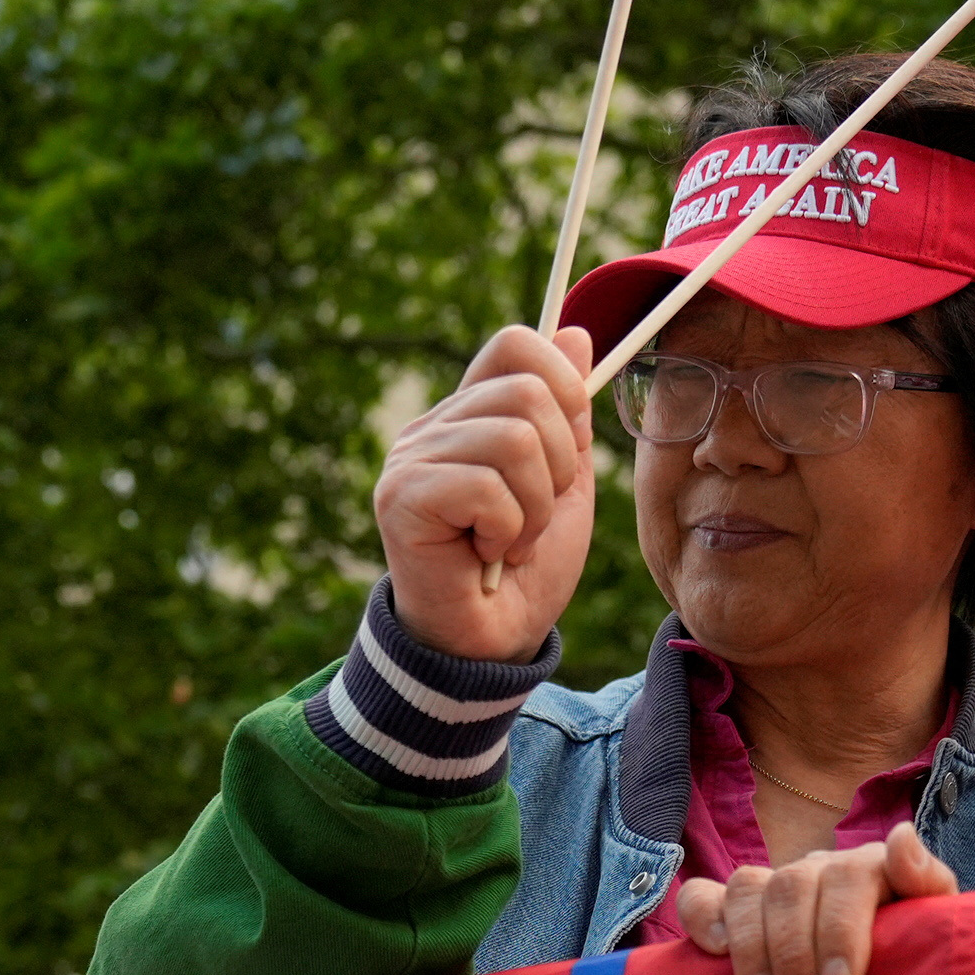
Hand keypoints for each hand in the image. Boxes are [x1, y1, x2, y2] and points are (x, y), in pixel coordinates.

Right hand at [373, 324, 597, 661]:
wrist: (493, 643)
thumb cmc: (526, 569)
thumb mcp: (566, 482)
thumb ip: (568, 414)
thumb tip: (573, 331)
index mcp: (471, 415)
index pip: (516, 344)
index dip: (563, 384)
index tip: (571, 444)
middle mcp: (433, 426)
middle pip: (527, 391)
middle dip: (559, 464)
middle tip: (534, 515)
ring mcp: (411, 459)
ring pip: (514, 438)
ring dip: (535, 506)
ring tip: (511, 541)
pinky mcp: (401, 496)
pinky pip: (487, 485)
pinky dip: (507, 530)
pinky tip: (486, 555)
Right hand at [673, 822, 957, 974]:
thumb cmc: (916, 962)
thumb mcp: (938, 931)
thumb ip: (928, 885)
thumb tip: (901, 838)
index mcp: (872, 868)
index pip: (850, 876)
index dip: (840, 928)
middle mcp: (821, 867)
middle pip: (793, 887)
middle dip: (794, 956)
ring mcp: (776, 884)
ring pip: (748, 888)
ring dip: (752, 949)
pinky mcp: (737, 908)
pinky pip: (703, 896)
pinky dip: (704, 918)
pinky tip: (715, 952)